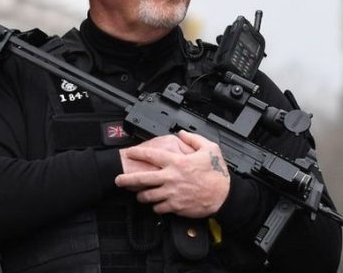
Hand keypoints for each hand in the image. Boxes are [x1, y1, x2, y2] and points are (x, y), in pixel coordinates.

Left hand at [115, 131, 230, 217]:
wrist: (224, 196)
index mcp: (178, 162)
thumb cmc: (218, 173)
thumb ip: (194, 139)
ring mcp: (172, 194)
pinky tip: (156, 204)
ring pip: (148, 196)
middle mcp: (171, 178)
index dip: (138, 153)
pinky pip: (158, 208)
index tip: (129, 152)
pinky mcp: (175, 206)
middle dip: (126, 179)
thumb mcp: (210, 148)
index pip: (152, 156)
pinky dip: (155, 206)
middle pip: (142, 179)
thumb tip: (182, 133)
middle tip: (118, 179)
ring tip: (139, 194)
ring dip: (141, 195)